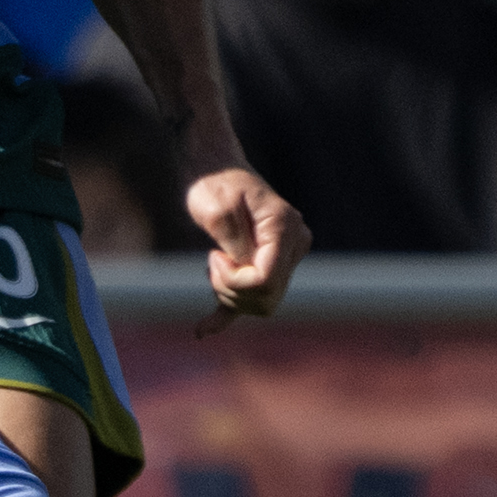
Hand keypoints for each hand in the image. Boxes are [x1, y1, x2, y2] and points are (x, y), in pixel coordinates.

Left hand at [183, 166, 307, 335]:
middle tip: (213, 261)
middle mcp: (294, 244)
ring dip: (230, 293)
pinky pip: (254, 299)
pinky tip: (201, 329)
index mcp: (285, 228)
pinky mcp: (269, 262)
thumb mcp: (217, 210)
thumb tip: (248, 274)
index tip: (214, 258)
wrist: (213, 167)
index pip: (266, 280)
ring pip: (262, 303)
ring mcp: (286, 256)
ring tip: (214, 262)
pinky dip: (228, 316)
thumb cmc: (212, 183)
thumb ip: (235, 244)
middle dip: (232, 290)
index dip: (234, 282)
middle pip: (267, 297)